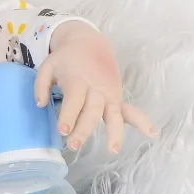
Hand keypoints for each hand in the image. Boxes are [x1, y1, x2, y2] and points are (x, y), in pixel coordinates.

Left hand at [33, 21, 159, 153]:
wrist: (90, 43)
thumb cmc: (66, 59)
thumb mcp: (48, 66)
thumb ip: (41, 85)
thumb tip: (40, 105)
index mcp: (78, 81)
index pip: (74, 100)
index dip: (69, 115)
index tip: (63, 130)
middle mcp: (96, 90)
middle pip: (92, 112)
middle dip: (84, 129)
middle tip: (73, 144)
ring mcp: (109, 96)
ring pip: (114, 115)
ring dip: (114, 133)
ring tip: (113, 150)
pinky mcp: (116, 99)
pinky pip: (131, 112)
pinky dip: (142, 122)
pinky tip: (152, 134)